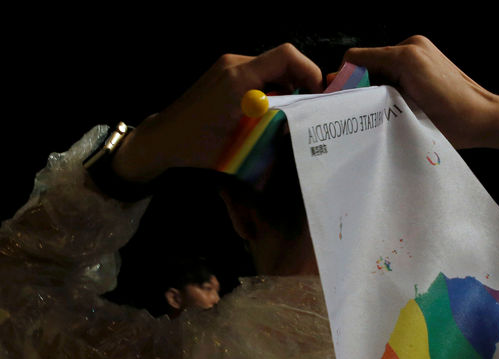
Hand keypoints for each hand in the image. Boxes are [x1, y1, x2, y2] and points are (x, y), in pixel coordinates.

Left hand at [112, 44, 322, 180]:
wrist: (165, 139)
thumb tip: (306, 126)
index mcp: (240, 78)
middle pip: (282, 63)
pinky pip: (257, 75)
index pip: (287, 56)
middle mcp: (235, 64)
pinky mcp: (224, 73)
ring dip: (283, 90)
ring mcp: (228, 66)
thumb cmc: (200, 146)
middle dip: (299, 86)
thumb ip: (276, 129)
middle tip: (305, 113)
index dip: (309, 72)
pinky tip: (265, 114)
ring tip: (284, 118)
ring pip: (271, 70)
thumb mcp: (244, 143)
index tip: (317, 96)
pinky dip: (269, 91)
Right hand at [344, 35, 498, 149]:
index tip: (340, 102)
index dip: (345, 80)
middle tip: (360, 112)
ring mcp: (420, 49)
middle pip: (368, 63)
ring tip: (384, 111)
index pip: (357, 59)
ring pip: (382, 67)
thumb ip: (376, 97)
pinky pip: (396, 67)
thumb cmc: (450, 120)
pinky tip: (397, 104)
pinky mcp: (426, 56)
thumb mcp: (406, 112)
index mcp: (406, 56)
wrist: (482, 118)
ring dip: (377, 87)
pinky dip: (391, 84)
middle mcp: (412, 45)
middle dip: (361, 86)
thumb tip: (349, 94)